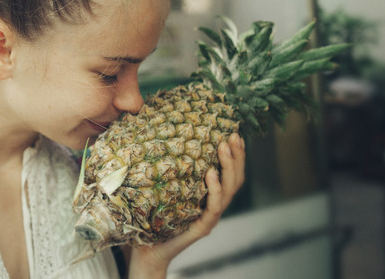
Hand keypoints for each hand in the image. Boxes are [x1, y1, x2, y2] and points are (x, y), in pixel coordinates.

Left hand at [128, 133, 246, 277]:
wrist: (147, 250)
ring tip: (223, 147)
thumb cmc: (154, 217)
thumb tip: (162, 136)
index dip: (236, 155)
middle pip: (235, 179)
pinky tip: (211, 173)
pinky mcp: (202, 227)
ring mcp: (210, 217)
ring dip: (228, 167)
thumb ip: (171, 169)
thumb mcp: (165, 188)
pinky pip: (214, 207)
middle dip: (237, 156)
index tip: (235, 134)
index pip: (230, 173)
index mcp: (210, 196)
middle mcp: (214, 206)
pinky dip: (215, 189)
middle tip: (232, 136)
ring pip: (229, 190)